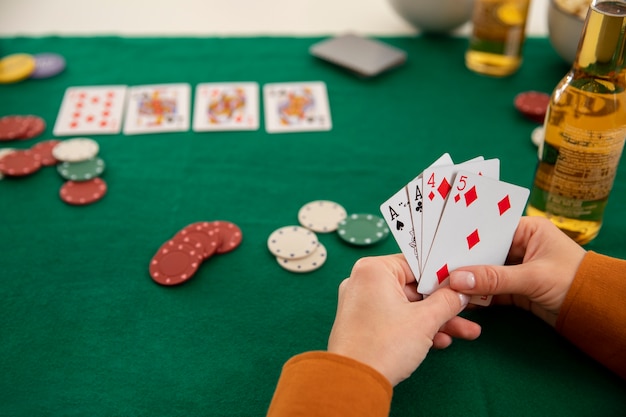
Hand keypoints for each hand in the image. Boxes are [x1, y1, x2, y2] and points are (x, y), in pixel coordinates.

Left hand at [327, 254, 480, 385]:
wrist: (355, 382)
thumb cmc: (383, 345)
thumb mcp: (425, 320)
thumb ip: (447, 301)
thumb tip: (460, 292)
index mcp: (374, 270)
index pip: (416, 264)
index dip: (443, 275)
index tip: (463, 283)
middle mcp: (364, 282)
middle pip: (413, 288)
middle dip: (443, 304)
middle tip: (468, 309)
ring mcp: (362, 303)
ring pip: (407, 306)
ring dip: (435, 320)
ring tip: (465, 332)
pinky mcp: (363, 324)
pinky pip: (395, 319)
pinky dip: (416, 328)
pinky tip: (441, 342)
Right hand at [449, 216, 585, 326]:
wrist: (596, 314)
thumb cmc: (573, 282)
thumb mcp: (532, 277)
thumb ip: (494, 279)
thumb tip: (456, 280)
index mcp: (526, 229)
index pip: (488, 228)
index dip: (464, 237)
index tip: (440, 244)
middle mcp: (518, 245)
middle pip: (482, 251)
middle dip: (461, 261)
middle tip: (435, 266)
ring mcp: (515, 268)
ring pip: (482, 272)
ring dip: (466, 280)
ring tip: (440, 283)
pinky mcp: (514, 290)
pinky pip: (488, 290)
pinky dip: (475, 296)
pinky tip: (458, 299)